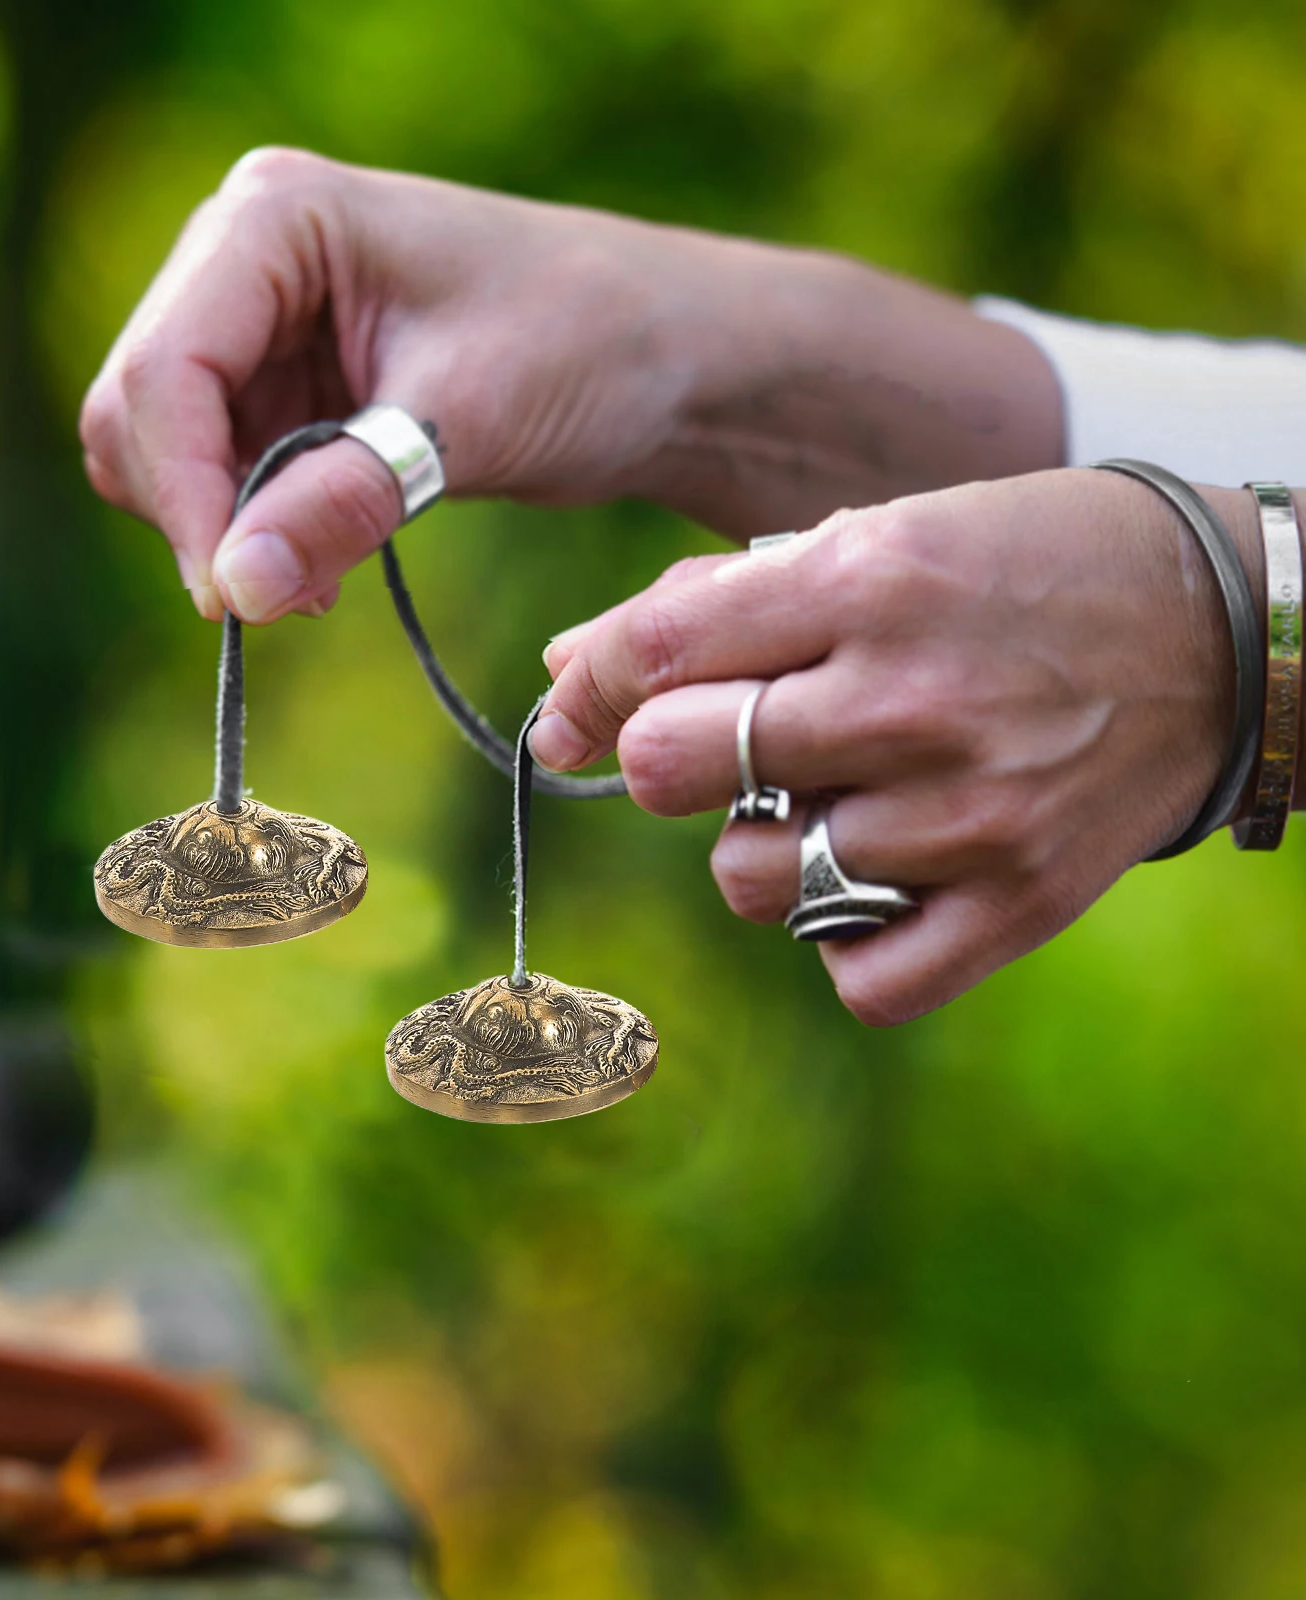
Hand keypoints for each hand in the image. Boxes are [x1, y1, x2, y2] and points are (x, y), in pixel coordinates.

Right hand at [80, 149, 1061, 623]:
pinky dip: (256, 530)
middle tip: (278, 602)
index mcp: (277, 220)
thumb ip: (343, 499)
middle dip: (198, 514)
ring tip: (315, 587)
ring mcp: (262, 322)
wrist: (664, 357)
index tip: (231, 597)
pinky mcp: (289, 382)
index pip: (164, 366)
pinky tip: (320, 566)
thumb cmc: (585, 346)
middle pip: (140, 408)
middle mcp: (245, 257)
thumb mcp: (463, 423)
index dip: (181, 491)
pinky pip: (225, 473)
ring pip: (171, 451)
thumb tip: (235, 591)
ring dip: (226, 533)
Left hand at [533, 469, 1260, 1023]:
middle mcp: (910, 701)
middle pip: (677, 765)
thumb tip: (567, 668)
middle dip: (665, 758)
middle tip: (719, 745)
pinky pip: (860, 978)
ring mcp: (967, 814)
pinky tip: (871, 882)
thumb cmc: (1016, 572)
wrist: (1219, 631)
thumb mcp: (876, 539)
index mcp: (869, 582)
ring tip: (820, 804)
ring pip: (750, 878)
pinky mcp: (1018, 903)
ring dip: (752, 847)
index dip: (590, 685)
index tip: (575, 711)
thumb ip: (715, 602)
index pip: (660, 649)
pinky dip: (840, 941)